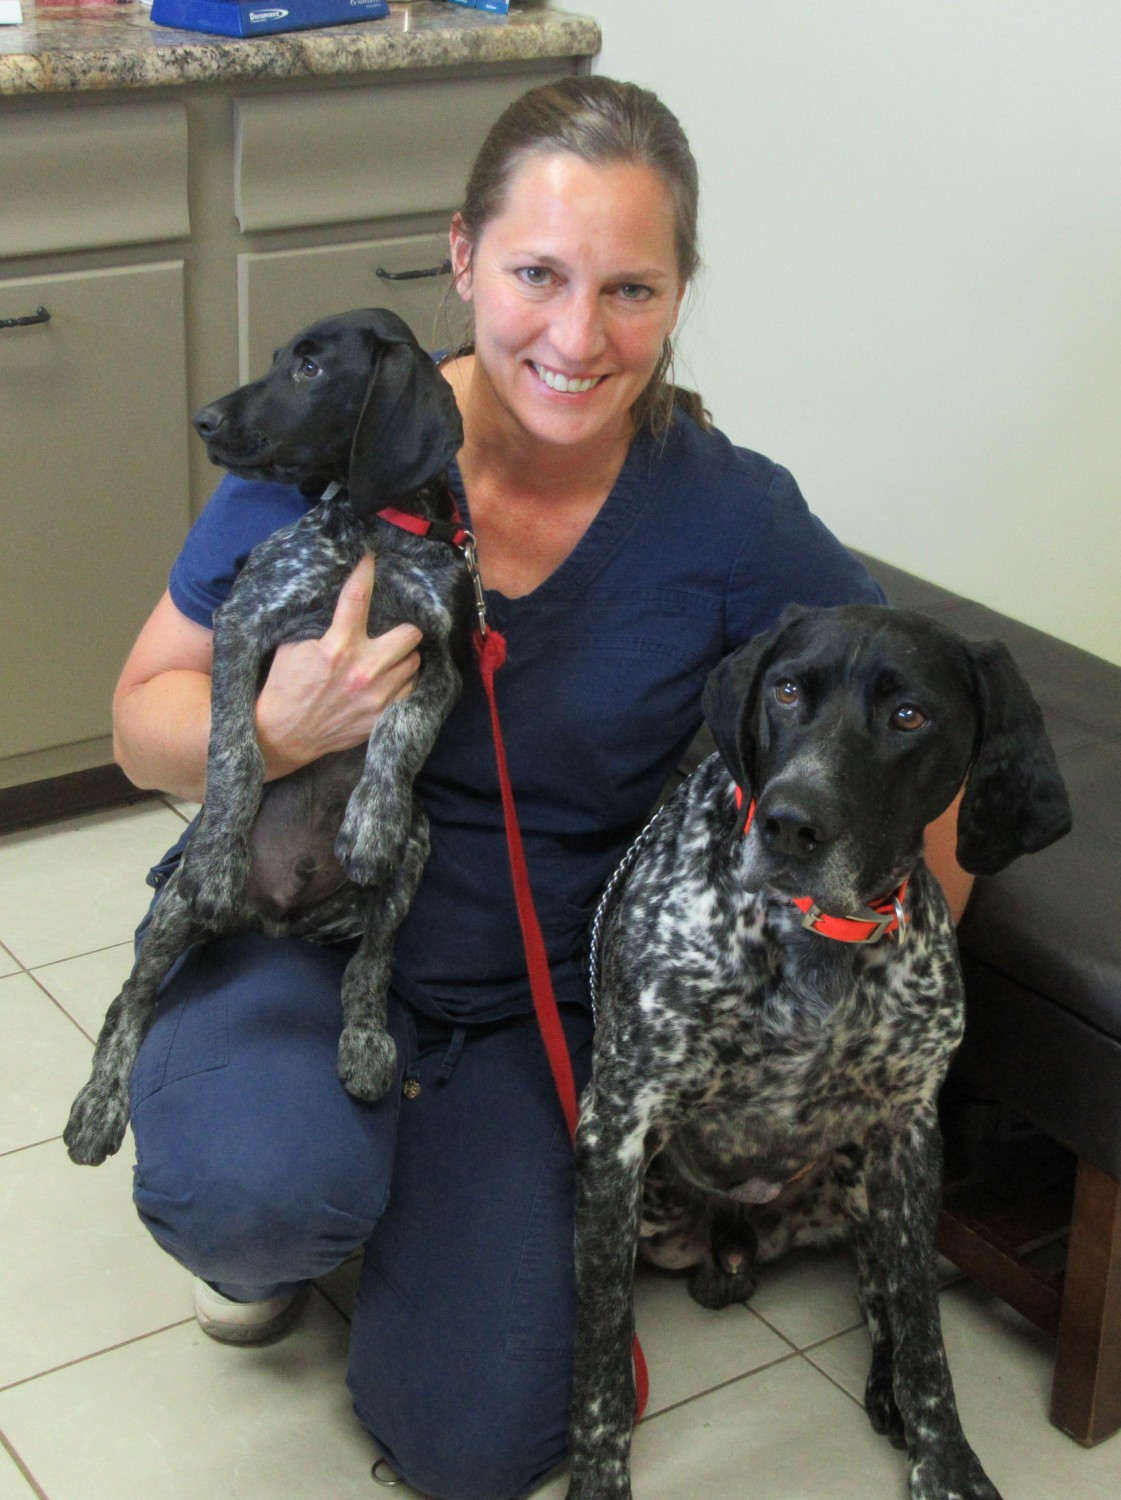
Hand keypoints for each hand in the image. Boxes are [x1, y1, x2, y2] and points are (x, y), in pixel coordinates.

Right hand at [254, 553, 421, 779]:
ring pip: (415, 661)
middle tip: (392, 628)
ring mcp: (377, 697)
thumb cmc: (286, 686)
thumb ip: (320, 622)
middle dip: (402, 626)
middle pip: (410, 633)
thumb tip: (339, 594)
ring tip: (389, 655)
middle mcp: (363, 671)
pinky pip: (412, 689)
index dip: (366, 571)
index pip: (358, 597)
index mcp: (337, 647)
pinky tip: (391, 678)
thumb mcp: (293, 646)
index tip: (372, 556)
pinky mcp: (382, 717)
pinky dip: (404, 681)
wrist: (283, 734)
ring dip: (404, 655)